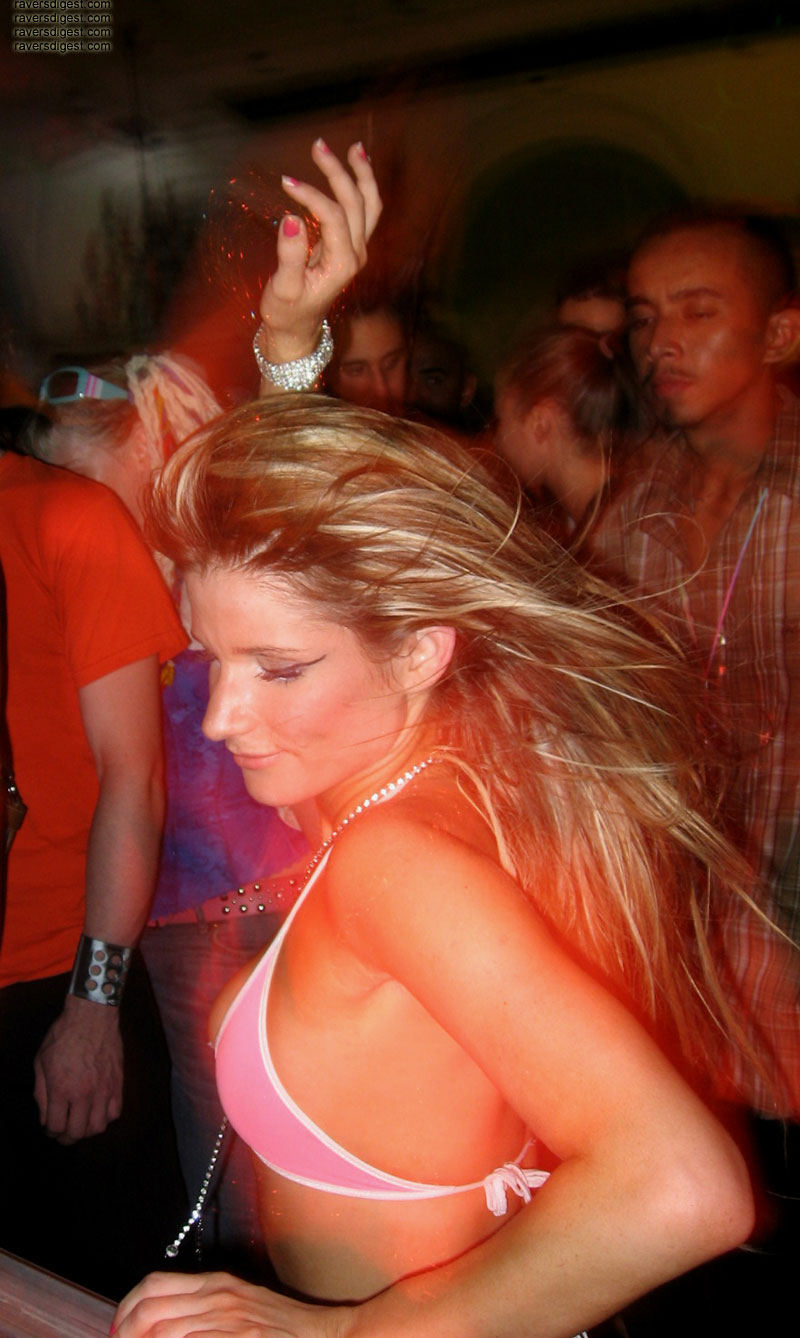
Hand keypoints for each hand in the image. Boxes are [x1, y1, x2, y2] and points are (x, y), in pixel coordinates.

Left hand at [33, 993, 122, 1142]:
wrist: (92, 1016)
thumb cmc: (64, 1035)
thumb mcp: (41, 1061)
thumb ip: (41, 1093)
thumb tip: (45, 1116)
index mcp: (61, 1088)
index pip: (56, 1126)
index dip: (51, 1132)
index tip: (50, 1128)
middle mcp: (84, 1093)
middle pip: (77, 1132)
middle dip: (67, 1137)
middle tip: (64, 1133)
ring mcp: (103, 1089)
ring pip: (98, 1127)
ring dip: (87, 1130)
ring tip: (81, 1123)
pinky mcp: (117, 1083)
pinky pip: (115, 1112)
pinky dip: (105, 1117)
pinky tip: (97, 1110)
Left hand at [113, 1271, 350, 1337]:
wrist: (328, 1334)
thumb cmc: (284, 1328)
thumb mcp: (240, 1305)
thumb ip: (204, 1309)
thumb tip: (163, 1326)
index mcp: (216, 1284)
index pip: (154, 1285)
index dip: (127, 1309)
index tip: (117, 1330)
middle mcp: (218, 1298)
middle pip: (152, 1310)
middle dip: (126, 1333)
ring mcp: (229, 1322)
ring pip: (166, 1332)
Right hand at [258, 138, 381, 365]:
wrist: (297, 329)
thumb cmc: (287, 312)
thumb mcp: (283, 289)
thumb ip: (289, 256)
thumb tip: (292, 219)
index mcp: (342, 264)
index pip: (333, 216)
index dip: (312, 195)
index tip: (286, 183)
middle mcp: (356, 254)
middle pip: (356, 203)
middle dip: (338, 172)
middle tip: (317, 146)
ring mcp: (357, 250)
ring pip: (369, 205)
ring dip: (362, 174)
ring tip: (353, 148)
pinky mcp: (351, 247)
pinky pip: (365, 212)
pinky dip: (362, 187)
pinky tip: (353, 166)